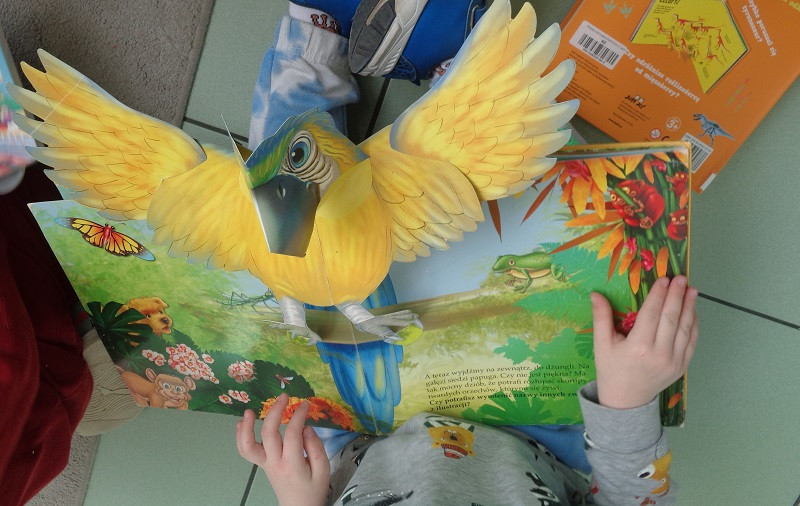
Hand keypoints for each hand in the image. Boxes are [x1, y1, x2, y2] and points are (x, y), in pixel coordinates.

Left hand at [235, 393, 329, 505]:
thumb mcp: (324, 470)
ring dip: (246, 427)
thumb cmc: (313, 490)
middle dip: (275, 411)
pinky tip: (242, 423)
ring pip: (248, 446)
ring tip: (249, 411)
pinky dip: (241, 436)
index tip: (305, 404)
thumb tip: (306, 427)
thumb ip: (316, 447)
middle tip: (283, 397)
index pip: (293, 434)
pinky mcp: (262, 464)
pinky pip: (246, 450)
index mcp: (293, 464)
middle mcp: (275, 463)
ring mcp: (265, 464)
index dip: (298, 416)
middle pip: (269, 433)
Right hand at [591, 276, 698, 409]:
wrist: (626, 401)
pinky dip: (694, 325)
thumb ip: (601, 318)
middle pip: (671, 318)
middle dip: (677, 296)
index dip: (658, 295)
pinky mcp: (682, 366)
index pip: (651, 314)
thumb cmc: (611, 370)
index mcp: (638, 347)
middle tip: (681, 278)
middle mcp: (659, 353)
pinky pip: (691, 341)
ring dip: (690, 307)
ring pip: (685, 328)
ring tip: (692, 290)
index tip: (664, 279)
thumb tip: (595, 293)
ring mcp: (673, 361)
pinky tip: (693, 311)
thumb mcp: (602, 345)